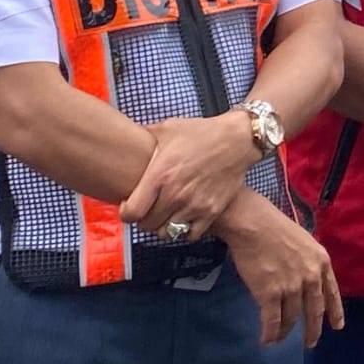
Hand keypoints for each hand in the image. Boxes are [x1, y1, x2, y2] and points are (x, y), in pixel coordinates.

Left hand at [119, 113, 258, 238]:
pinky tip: (183, 218)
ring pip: (167, 232)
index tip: (129, 207)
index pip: (131, 213)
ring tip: (164, 215)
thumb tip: (125, 135)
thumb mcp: (168, 128)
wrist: (238, 139)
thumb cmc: (203, 132)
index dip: (126, 213)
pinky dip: (184, 230)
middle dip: (143, 219)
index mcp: (160, 175)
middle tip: (147, 209)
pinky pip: (190, 235)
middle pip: (147, 225)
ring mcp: (194, 205)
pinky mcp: (211, 211)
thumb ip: (144, 135)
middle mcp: (176, 194)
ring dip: (162, 226)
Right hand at [215, 189, 343, 346]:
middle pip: (314, 311)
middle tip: (310, 343)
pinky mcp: (270, 293)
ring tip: (278, 339)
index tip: (337, 326)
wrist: (254, 224)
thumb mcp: (305, 242)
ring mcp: (291, 286)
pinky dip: (270, 333)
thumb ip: (310, 263)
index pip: (332, 293)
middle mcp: (311, 277)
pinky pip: (272, 321)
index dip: (335, 312)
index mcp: (322, 262)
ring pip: (291, 318)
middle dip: (312, 330)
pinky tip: (266, 340)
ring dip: (284, 332)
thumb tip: (308, 281)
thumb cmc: (276, 228)